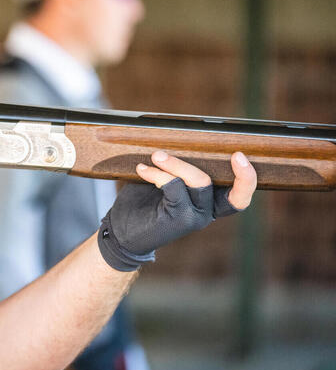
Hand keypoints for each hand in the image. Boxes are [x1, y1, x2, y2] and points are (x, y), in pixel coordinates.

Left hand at [97, 150, 257, 271]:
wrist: (122, 229)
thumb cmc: (144, 200)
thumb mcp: (164, 179)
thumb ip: (178, 166)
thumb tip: (180, 139)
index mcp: (210, 201)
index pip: (238, 196)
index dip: (247, 178)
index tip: (239, 155)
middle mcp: (207, 211)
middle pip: (225, 186)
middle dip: (227, 169)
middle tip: (228, 152)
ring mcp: (195, 217)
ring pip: (198, 182)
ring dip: (176, 164)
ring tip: (156, 155)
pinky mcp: (178, 220)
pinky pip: (174, 187)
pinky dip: (158, 174)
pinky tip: (142, 169)